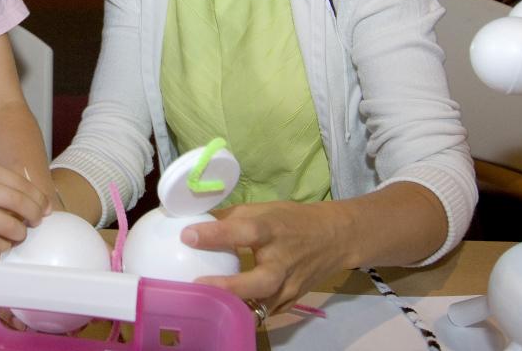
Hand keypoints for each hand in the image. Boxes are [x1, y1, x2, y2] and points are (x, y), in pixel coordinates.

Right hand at [0, 157, 50, 253]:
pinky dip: (3, 245)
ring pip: (7, 226)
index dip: (39, 198)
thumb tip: (33, 199)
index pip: (21, 184)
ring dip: (20, 233)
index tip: (46, 207)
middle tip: (37, 221)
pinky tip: (4, 242)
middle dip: (35, 216)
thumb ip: (0, 180)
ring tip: (20, 234)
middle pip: (18, 204)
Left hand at [181, 200, 349, 315]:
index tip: (187, 236)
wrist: (334, 238)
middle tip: (197, 285)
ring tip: (205, 302)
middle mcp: (282, 260)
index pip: (244, 231)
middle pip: (261, 280)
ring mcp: (290, 285)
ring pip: (264, 304)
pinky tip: (225, 309)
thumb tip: (194, 220)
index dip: (216, 234)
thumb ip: (229, 218)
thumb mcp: (262, 209)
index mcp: (272, 230)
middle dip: (229, 286)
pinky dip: (247, 311)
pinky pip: (266, 311)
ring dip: (235, 305)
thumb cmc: (291, 219)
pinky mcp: (291, 300)